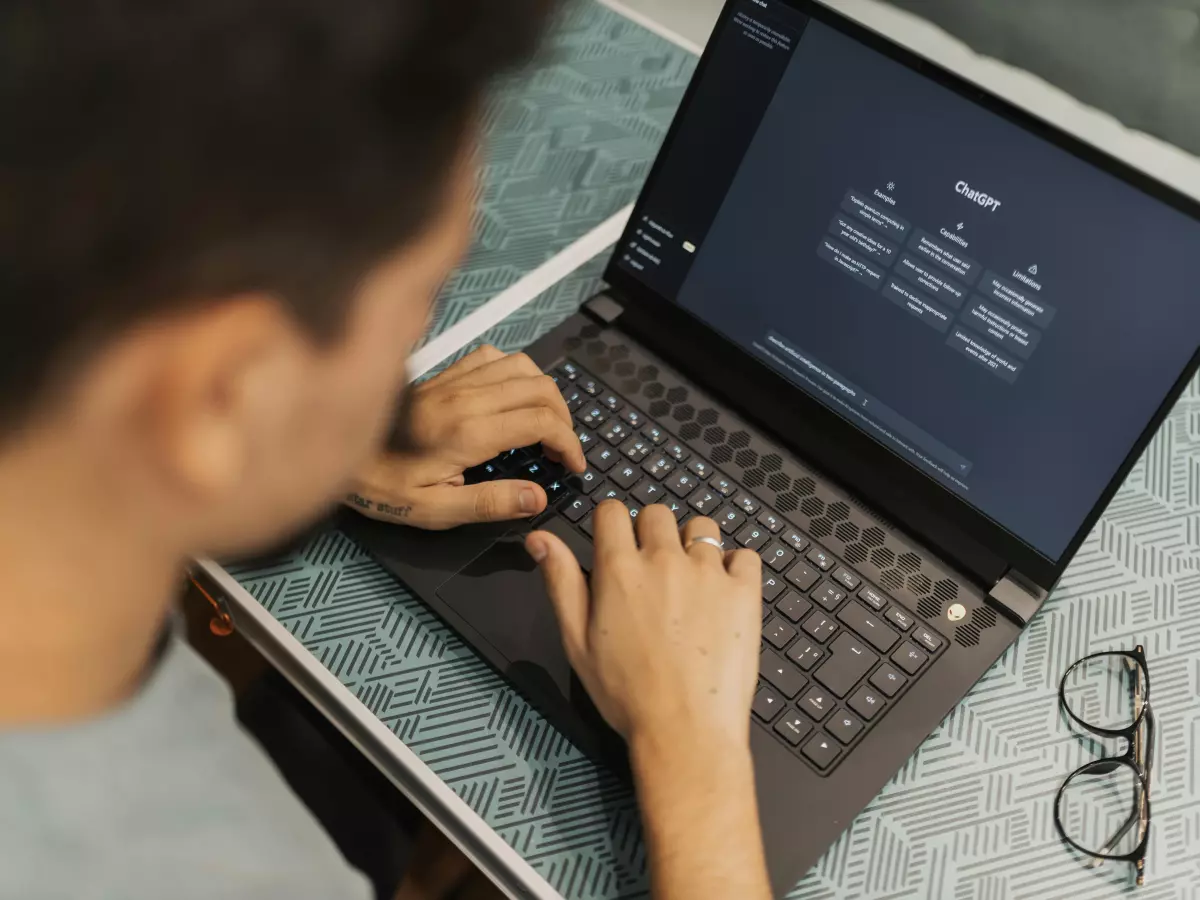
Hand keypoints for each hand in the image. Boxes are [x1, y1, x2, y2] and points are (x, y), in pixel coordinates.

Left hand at [345, 346, 585, 530]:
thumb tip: (536, 497)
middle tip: (562, 449)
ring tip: (545, 422)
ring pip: (522, 366)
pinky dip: (515, 371)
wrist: (334, 452)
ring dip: (545, 392)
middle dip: (564, 418)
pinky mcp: (443, 375)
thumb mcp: (434, 511)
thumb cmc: (381, 487)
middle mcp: (466, 398)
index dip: (569, 443)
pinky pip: (492, 356)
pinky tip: (511, 394)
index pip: (541, 422)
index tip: (573, 465)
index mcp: (468, 433)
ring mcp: (454, 381)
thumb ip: (489, 504)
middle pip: (540, 388)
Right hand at [525, 502, 761, 748]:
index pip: (612, 511)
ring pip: (701, 527)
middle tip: (652, 571)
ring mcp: (708, 573)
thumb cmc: (628, 694)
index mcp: (619, 570)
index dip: (611, 524)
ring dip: (693, 546)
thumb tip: (540, 539)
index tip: (616, 542)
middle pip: (657, 514)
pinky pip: (745, 555)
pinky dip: (735, 567)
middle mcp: (664, 561)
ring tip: (690, 581)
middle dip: (650, 533)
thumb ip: (561, 582)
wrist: (685, 731)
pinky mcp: (743, 592)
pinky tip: (722, 593)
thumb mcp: (577, 641)